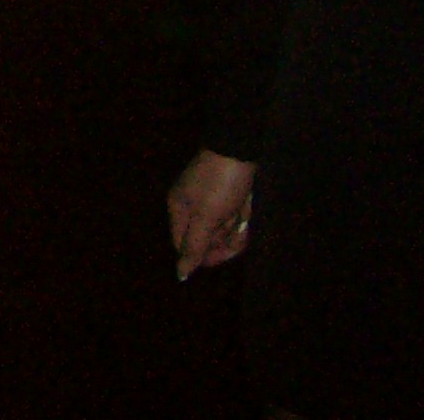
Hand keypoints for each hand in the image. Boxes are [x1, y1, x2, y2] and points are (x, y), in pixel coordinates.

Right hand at [168, 149, 255, 278]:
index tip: (225, 250)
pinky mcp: (225, 197)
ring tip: (244, 217)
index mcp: (178, 210)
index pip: (184, 246)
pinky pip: (231, 219)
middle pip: (206, 240)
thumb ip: (193, 246)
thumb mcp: (206, 217)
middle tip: (239, 230)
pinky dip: (240, 218)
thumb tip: (180, 275)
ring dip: (236, 230)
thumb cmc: (218, 184)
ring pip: (222, 231)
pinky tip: (245, 209)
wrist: (238, 149)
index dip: (204, 255)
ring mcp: (209, 202)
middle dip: (226, 241)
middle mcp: (190, 208)